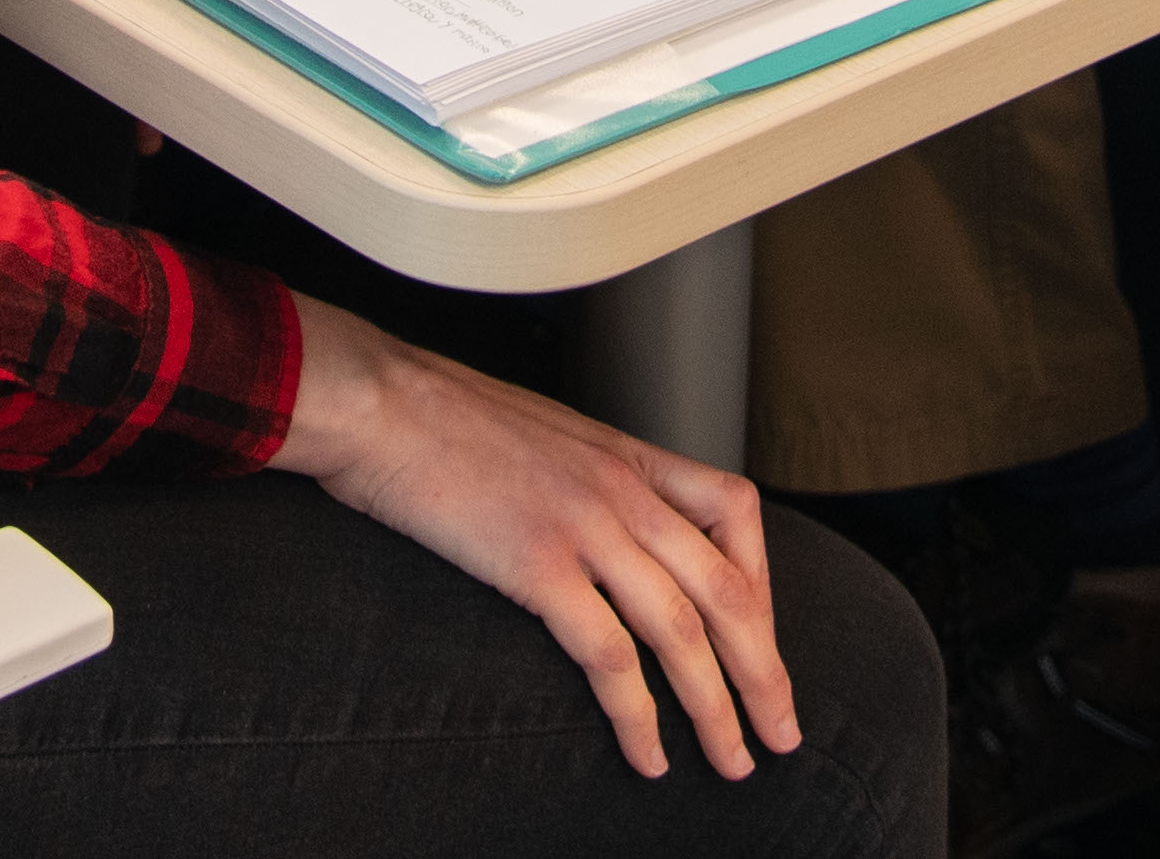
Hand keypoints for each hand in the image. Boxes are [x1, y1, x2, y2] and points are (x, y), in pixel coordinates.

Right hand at [266, 297, 795, 781]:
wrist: (376, 399)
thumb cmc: (437, 416)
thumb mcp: (540, 432)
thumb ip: (582, 474)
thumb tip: (597, 525)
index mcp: (625, 453)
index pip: (735, 510)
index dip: (761, 582)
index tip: (761, 639)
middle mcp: (622, 488)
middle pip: (727, 589)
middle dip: (763, 671)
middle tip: (783, 731)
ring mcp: (585, 525)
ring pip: (683, 630)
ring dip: (716, 708)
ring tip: (733, 761)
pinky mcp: (538, 564)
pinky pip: (609, 656)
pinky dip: (637, 715)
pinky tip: (648, 755)